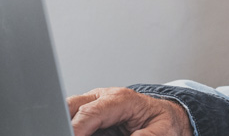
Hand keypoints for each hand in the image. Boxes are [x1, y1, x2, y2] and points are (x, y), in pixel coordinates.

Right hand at [67, 87, 193, 135]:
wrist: (164, 115)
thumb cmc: (162, 121)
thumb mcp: (162, 131)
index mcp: (121, 99)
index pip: (90, 112)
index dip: (77, 128)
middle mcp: (104, 97)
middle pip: (72, 107)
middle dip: (65, 123)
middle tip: (66, 134)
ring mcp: (94, 104)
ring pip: (68, 112)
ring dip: (68, 126)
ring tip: (71, 133)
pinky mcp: (90, 114)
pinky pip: (74, 119)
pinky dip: (75, 129)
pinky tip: (81, 133)